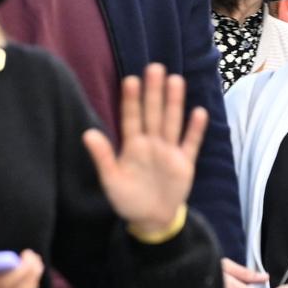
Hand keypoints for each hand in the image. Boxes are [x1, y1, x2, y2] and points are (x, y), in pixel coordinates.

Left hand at [85, 64, 208, 237]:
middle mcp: (151, 143)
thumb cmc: (127, 199)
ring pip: (171, 122)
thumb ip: (103, 157)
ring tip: (176, 81)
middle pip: (153, 113)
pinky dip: (195, 129)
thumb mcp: (111, 180)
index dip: (131, 100)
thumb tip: (88, 133)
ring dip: (174, 103)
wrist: (152, 219)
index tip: (130, 80)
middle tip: (155, 67)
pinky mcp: (184, 162)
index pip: (131, 118)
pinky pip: (190, 143)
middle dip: (154, 92)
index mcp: (132, 146)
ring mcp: (169, 151)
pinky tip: (199, 112)